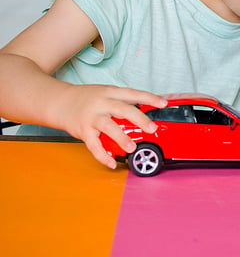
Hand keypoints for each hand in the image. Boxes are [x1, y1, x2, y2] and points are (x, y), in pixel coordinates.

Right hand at [49, 85, 166, 168]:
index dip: (149, 98)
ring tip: (132, 148)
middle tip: (152, 129)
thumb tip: (146, 110)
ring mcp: (92, 117)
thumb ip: (123, 101)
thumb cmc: (87, 98)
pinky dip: (103, 155)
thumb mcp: (106, 93)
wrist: (59, 102)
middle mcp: (102, 103)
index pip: (133, 94)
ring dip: (121, 138)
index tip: (163, 103)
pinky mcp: (83, 131)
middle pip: (123, 110)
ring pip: (109, 127)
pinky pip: (94, 145)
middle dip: (139, 119)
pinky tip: (112, 163)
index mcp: (110, 93)